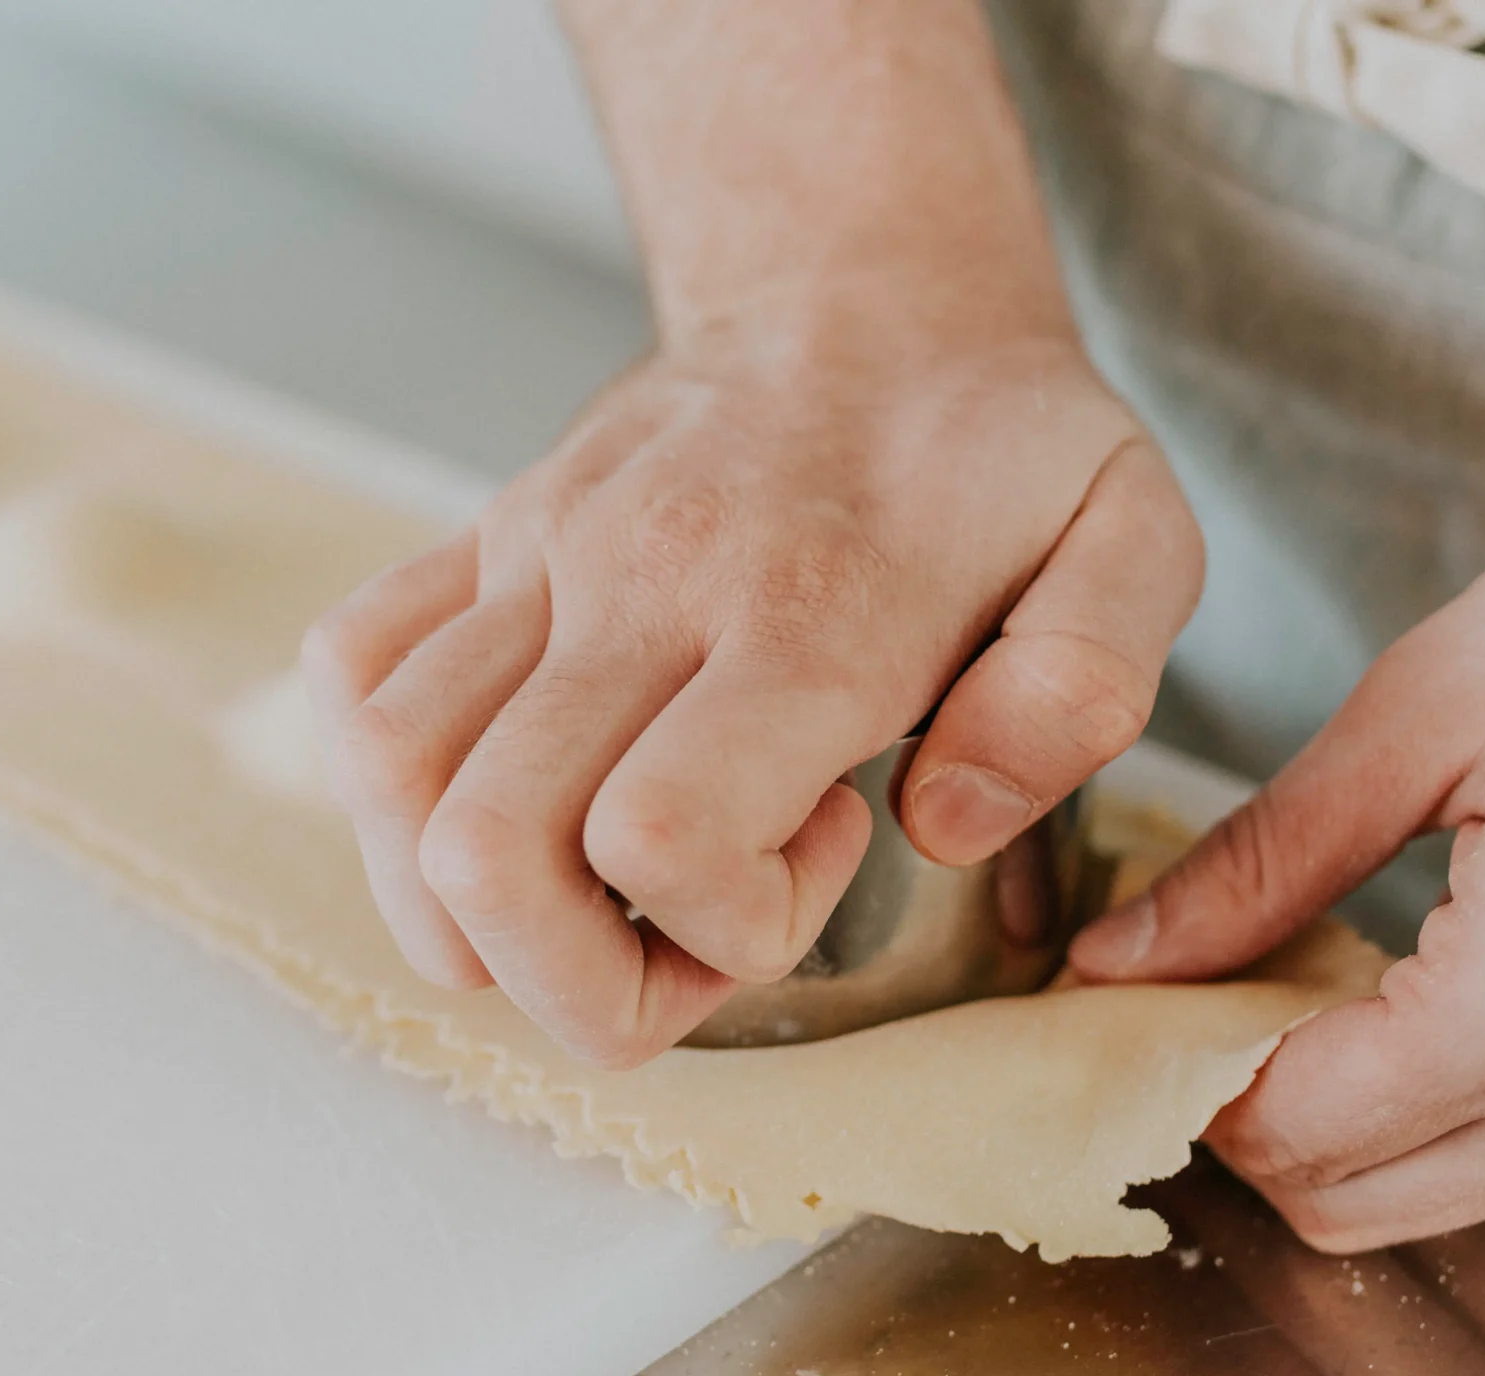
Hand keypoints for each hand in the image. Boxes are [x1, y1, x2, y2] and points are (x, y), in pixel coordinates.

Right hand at [305, 307, 1200, 1064]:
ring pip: (387, 784)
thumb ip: (1078, 693)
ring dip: (478, 907)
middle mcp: (638, 584)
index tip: (832, 851)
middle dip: (580, 980)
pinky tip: (523, 794)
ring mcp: (536, 558)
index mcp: (805, 612)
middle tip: (694, 927)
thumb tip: (939, 822)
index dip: (725, 930)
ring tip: (608, 872)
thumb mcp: (1134, 547)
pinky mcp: (478, 545)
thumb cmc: (1002, 446)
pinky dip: (395, 792)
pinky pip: (350, 680)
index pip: (656, 836)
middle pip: (484, 850)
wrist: (861, 287)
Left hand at [1072, 321, 1484, 1248]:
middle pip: (1354, 1207)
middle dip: (1243, 1117)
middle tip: (1189, 988)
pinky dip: (1445, 1095)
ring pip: (1444, 1193)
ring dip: (1345, 1114)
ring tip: (1298, 964)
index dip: (1173, 1075)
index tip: (1120, 997)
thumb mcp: (1436, 701)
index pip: (1288, 1137)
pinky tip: (1412, 969)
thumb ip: (1266, 856)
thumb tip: (1126, 953)